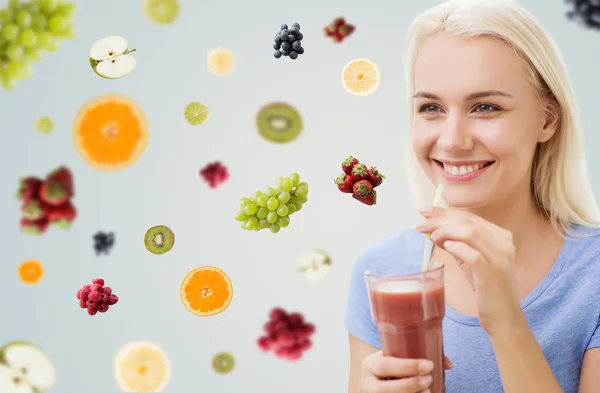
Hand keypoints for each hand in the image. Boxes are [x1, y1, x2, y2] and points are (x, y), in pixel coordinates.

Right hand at [360, 351, 451, 392]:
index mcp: (369, 365)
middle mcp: (367, 383)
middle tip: (429, 378)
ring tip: (428, 391)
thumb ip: (417, 355)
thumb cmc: (389, 366)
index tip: (428, 365)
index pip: (386, 365)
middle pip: (386, 388)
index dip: (407, 366)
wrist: (373, 381)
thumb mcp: (395, 357)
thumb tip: (449, 364)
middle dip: (410, 384)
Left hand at [415, 207, 523, 334]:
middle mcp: (503, 243)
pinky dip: (457, 247)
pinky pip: (473, 255)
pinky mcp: (493, 273)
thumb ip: (456, 243)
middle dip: (440, 219)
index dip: (445, 212)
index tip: (425, 212)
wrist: (503, 315)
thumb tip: (434, 230)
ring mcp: (500, 258)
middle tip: (421, 223)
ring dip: (446, 231)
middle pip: (467, 222)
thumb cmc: (486, 287)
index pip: (469, 217)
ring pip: (470, 233)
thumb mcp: (470, 260)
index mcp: (500, 236)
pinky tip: (445, 247)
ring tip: (431, 237)